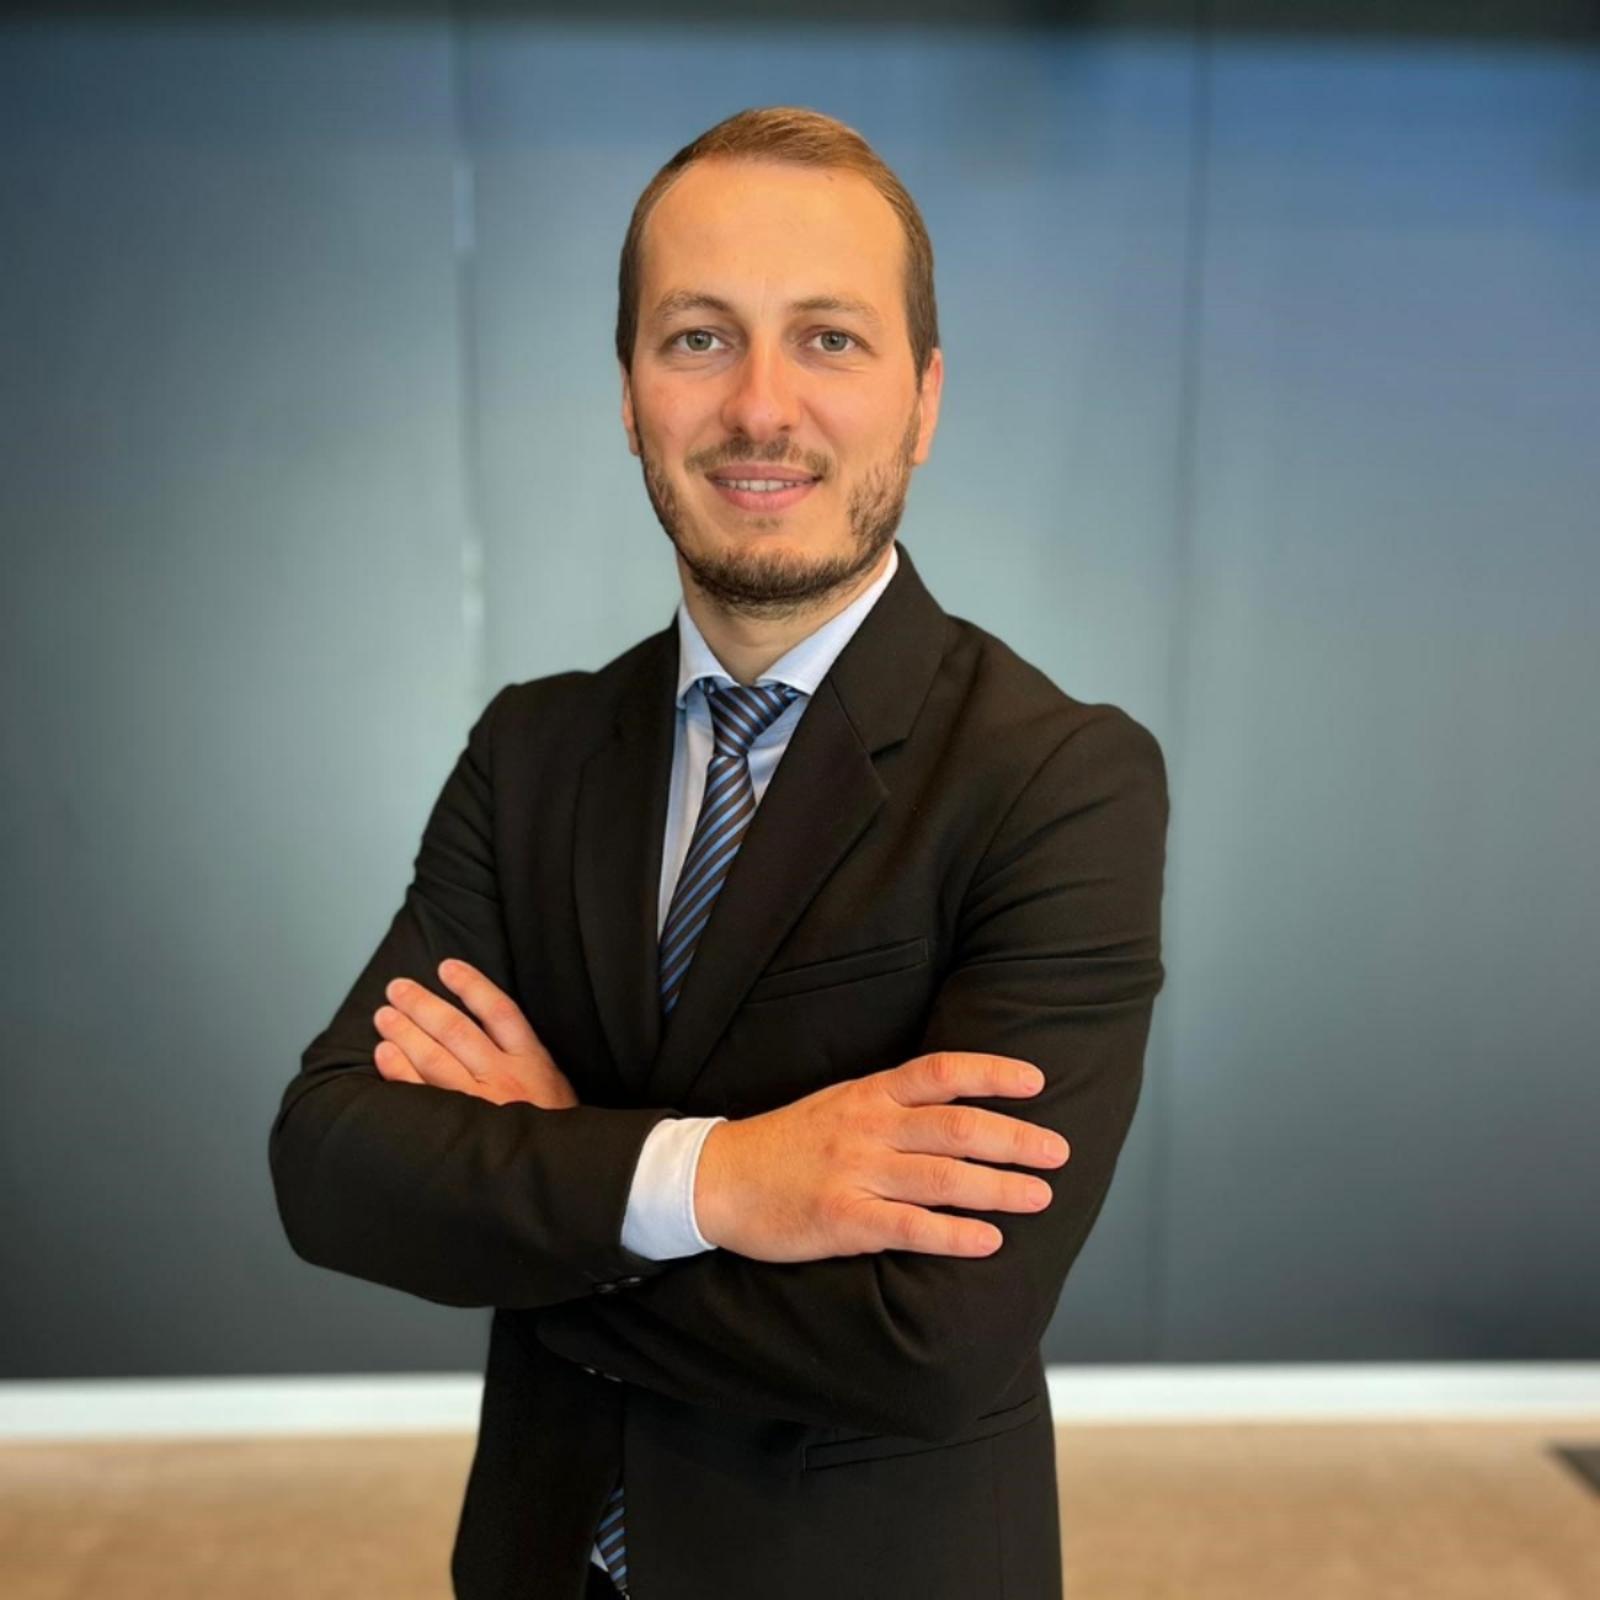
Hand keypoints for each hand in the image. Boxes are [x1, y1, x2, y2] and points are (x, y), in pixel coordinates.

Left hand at [371, 959, 579, 1109]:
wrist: (553, 1172)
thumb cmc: (551, 1127)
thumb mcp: (555, 1083)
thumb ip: (526, 1055)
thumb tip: (486, 1020)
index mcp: (532, 1062)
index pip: (499, 1011)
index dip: (471, 985)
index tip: (447, 967)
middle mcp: (504, 1078)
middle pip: (456, 1030)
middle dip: (422, 1005)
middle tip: (396, 989)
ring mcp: (478, 1103)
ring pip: (434, 1058)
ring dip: (404, 1032)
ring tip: (384, 1015)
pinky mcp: (458, 1128)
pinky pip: (420, 1093)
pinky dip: (399, 1071)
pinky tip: (385, 1053)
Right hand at [692, 1052, 1068, 1262]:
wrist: (717, 1179)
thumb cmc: (787, 1144)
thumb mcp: (840, 1104)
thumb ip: (894, 1106)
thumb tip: (959, 1110)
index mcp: (870, 1094)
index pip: (941, 1072)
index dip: (992, 1074)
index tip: (1037, 1082)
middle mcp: (868, 1126)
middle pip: (957, 1126)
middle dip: (1015, 1138)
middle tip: (1059, 1151)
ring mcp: (855, 1172)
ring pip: (942, 1177)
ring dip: (999, 1187)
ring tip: (1041, 1196)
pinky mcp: (841, 1218)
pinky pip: (909, 1227)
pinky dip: (953, 1234)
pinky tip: (988, 1241)